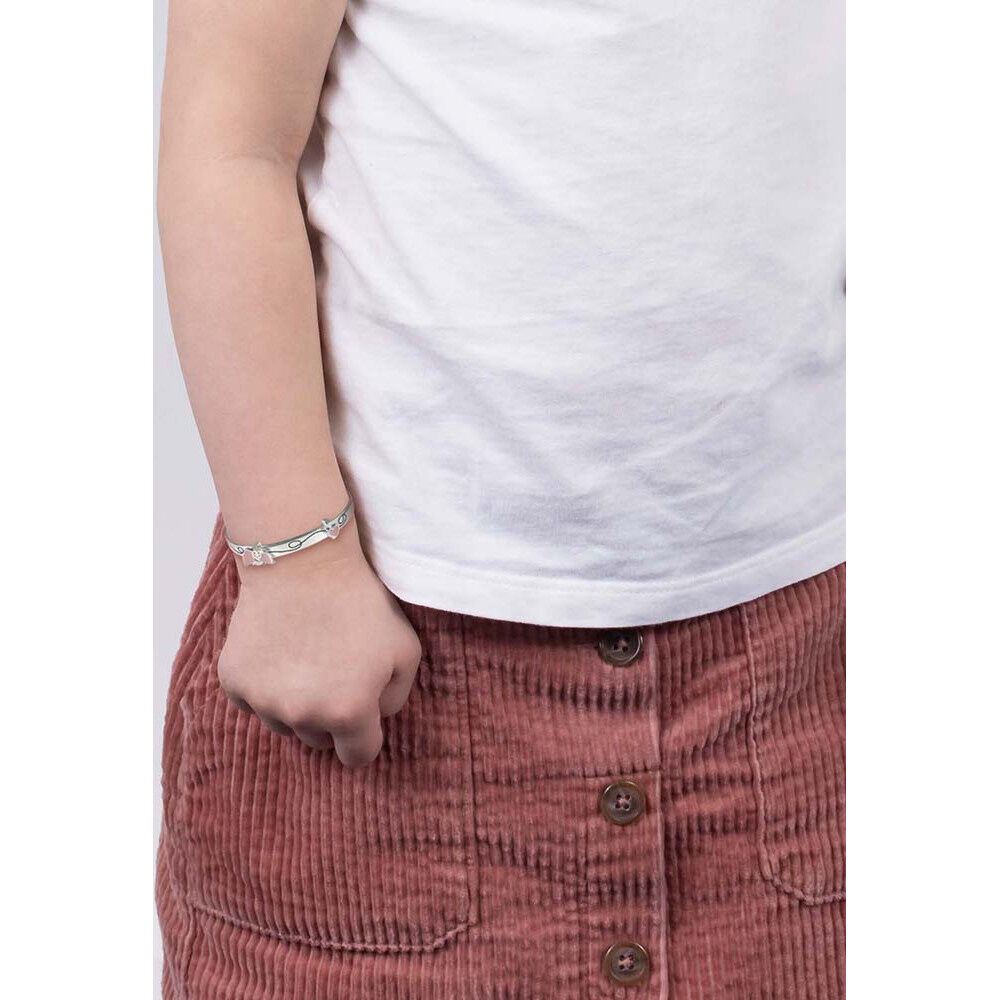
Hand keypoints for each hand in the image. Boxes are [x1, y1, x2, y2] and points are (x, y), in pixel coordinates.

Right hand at [217, 526, 421, 765]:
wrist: (303, 560)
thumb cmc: (360, 602)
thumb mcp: (405, 649)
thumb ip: (396, 696)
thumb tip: (376, 718)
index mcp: (349, 712)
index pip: (358, 756)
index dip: (364, 737)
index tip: (362, 716)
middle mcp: (302, 716)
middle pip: (319, 740)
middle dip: (330, 716)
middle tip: (335, 671)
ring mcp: (263, 700)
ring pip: (284, 723)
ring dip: (295, 702)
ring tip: (306, 655)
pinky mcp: (234, 682)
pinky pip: (252, 701)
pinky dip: (264, 685)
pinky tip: (278, 649)